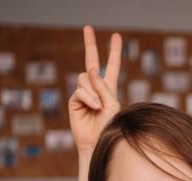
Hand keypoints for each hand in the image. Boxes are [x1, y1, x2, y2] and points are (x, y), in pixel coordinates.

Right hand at [68, 25, 121, 155]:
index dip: (114, 52)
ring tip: (99, 107)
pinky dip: (88, 97)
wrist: (99, 142)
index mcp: (109, 88)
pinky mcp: (74, 101)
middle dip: (90, 44)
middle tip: (88, 27)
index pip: (111, 66)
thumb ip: (104, 87)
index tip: (116, 36)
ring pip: (85, 78)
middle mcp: (95, 88)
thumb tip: (90, 69)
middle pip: (91, 61)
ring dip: (94, 92)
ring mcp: (84, 94)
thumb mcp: (113, 104)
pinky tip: (94, 107)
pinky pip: (80, 90)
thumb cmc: (110, 126)